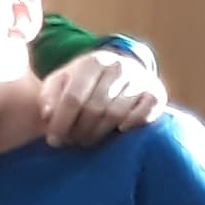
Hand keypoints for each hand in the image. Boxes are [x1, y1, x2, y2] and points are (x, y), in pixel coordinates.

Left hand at [44, 48, 162, 146]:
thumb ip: (49, 94)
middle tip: (70, 142)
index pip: (73, 97)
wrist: (119, 70)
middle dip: (79, 130)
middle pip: (94, 108)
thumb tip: (47, 114)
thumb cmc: (83, 80)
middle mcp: (119, 67)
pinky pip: (145, 113)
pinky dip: (132, 124)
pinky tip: (119, 130)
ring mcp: (140, 79)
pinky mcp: (156, 92)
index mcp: (92, 62)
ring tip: (86, 140)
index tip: (53, 139)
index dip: (61, 122)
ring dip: (99, 132)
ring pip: (116, 114)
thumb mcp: (60, 81)